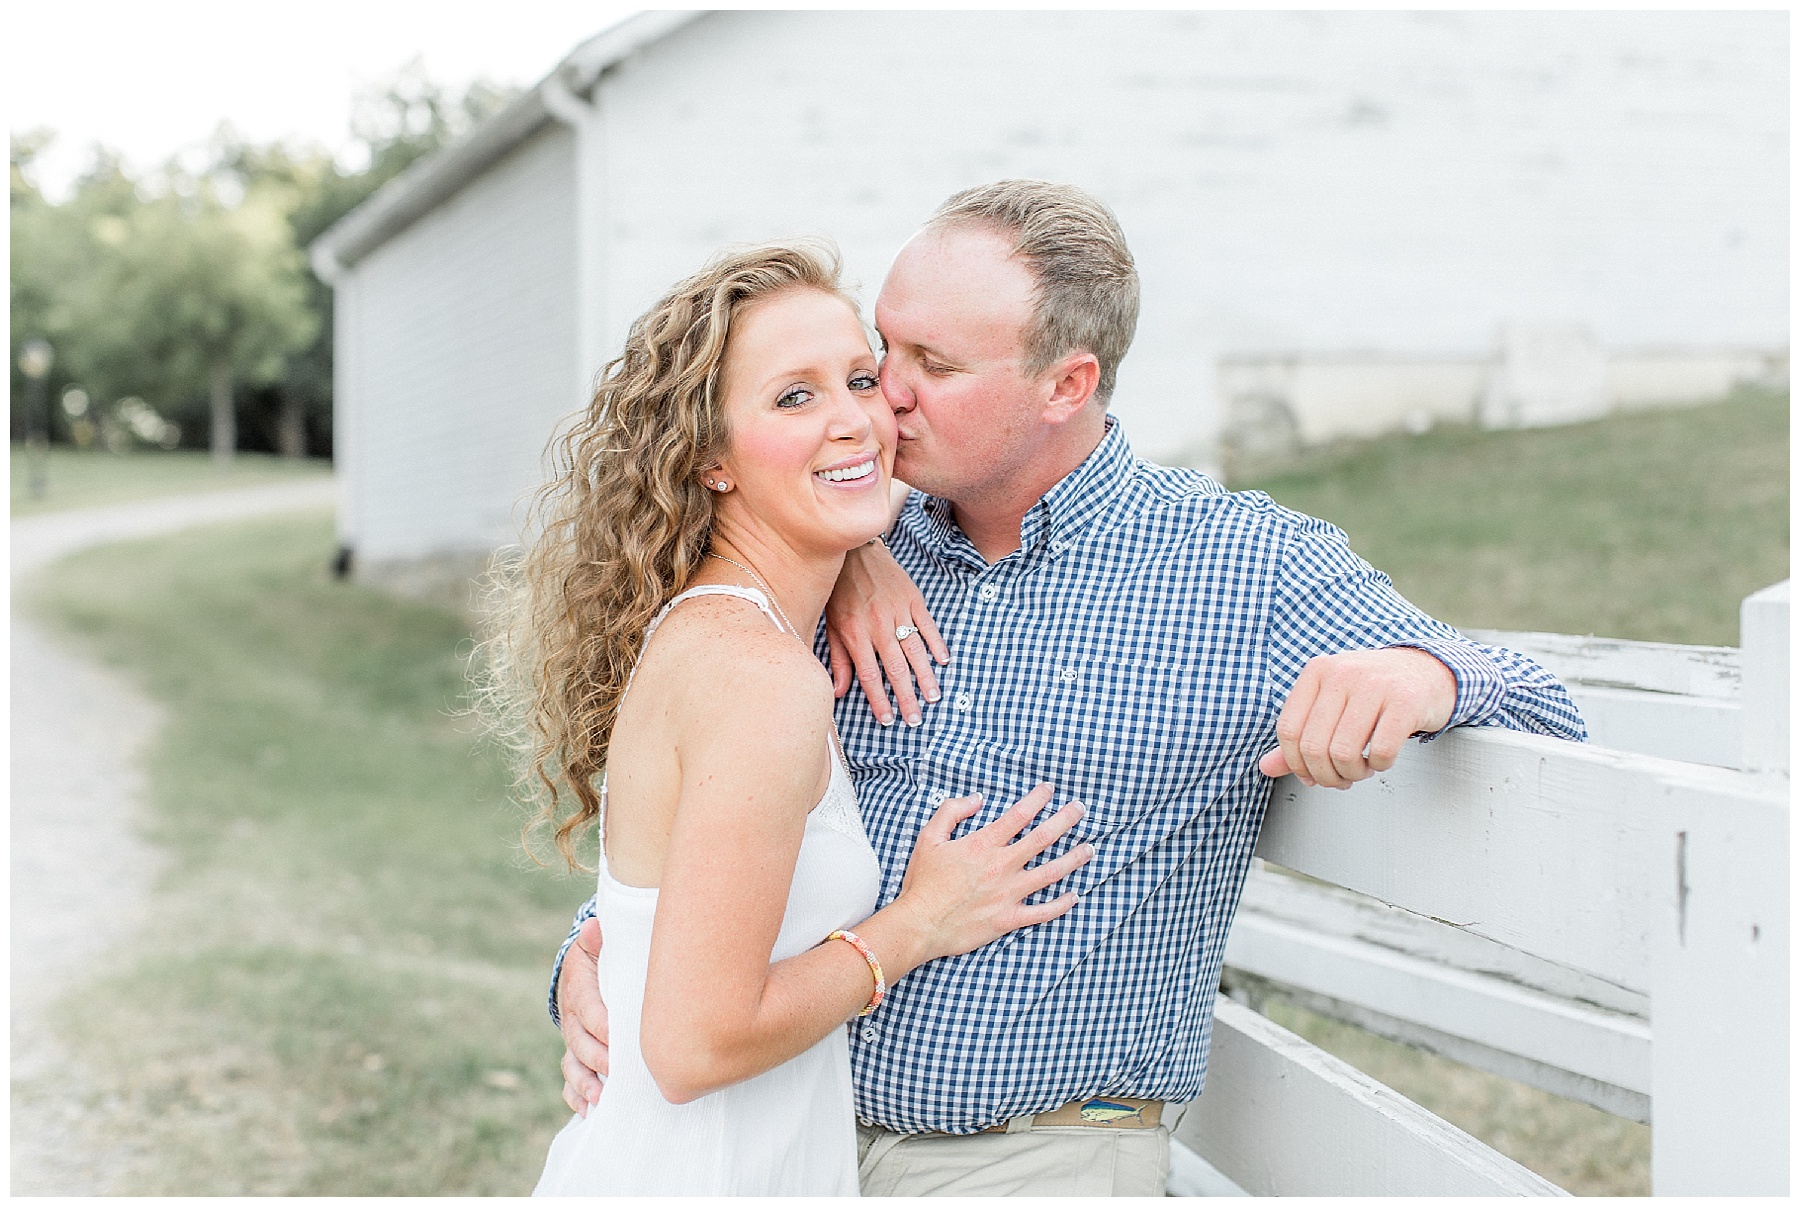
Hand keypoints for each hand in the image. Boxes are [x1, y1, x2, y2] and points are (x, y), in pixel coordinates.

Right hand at [558, 918, 609, 1115]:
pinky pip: (570, 1079)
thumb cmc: (601, 958)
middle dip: (596, 1058)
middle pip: (579, 1041)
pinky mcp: (576, 1055)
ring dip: (585, 1083)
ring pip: (573, 1064)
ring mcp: (573, 1039)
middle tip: (615, 1069)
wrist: (585, 971)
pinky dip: (576, 1096)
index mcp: (579, 989)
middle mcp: (572, 1017)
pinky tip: (589, 1111)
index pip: (587, 1008)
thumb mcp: (598, 943)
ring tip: (600, 1100)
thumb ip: (597, 939)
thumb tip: (593, 927)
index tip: (617, 1036)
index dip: (600, 1024)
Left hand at [825, 541, 948, 727]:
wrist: (853, 552)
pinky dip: (937, 644)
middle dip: (906, 697)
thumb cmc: (839, 592)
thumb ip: (837, 659)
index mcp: (854, 633)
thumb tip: (839, 691)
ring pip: (914, 650)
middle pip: (895, 668)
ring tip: (933, 698)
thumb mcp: (831, 625)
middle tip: (916, 719)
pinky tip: (943, 662)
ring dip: (925, 677)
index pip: (869, 675)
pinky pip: (927, 625)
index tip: (888, 720)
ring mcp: (897, 611)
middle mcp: (877, 625)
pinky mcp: (912, 598)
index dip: (879, 700)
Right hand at [897, 784, 1092, 958]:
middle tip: (1081, 809)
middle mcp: (1002, 866)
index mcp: (983, 844)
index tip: (1050, 790)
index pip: (1019, 815)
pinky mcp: (1009, 919)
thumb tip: (977, 798)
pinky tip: (1075, 896)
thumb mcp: (928, 837)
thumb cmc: (922, 882)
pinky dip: (1062, 904)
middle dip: (1066, 820)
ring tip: (1090, 848)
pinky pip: (1043, 912)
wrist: (919, 924)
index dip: (1038, 799)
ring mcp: (1009, 893)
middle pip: (1043, 838)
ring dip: (1074, 858)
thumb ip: (951, 811)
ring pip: (1052, 872)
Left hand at [1258, 647, 1456, 788]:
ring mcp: (1376, 683)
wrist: (1428, 671)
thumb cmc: (1373, 693)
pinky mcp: (1406, 700)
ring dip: (1352, 774)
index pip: (1288, 730)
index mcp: (1317, 670)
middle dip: (1326, 776)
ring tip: (1362, 769)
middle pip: (1313, 746)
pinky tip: (1382, 759)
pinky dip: (1380, 766)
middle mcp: (1343, 672)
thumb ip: (1300, 736)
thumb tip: (1265, 768)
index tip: (1312, 775)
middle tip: (1341, 778)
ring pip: (1343, 753)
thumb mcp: (1332, 705)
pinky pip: (1381, 751)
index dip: (1297, 764)